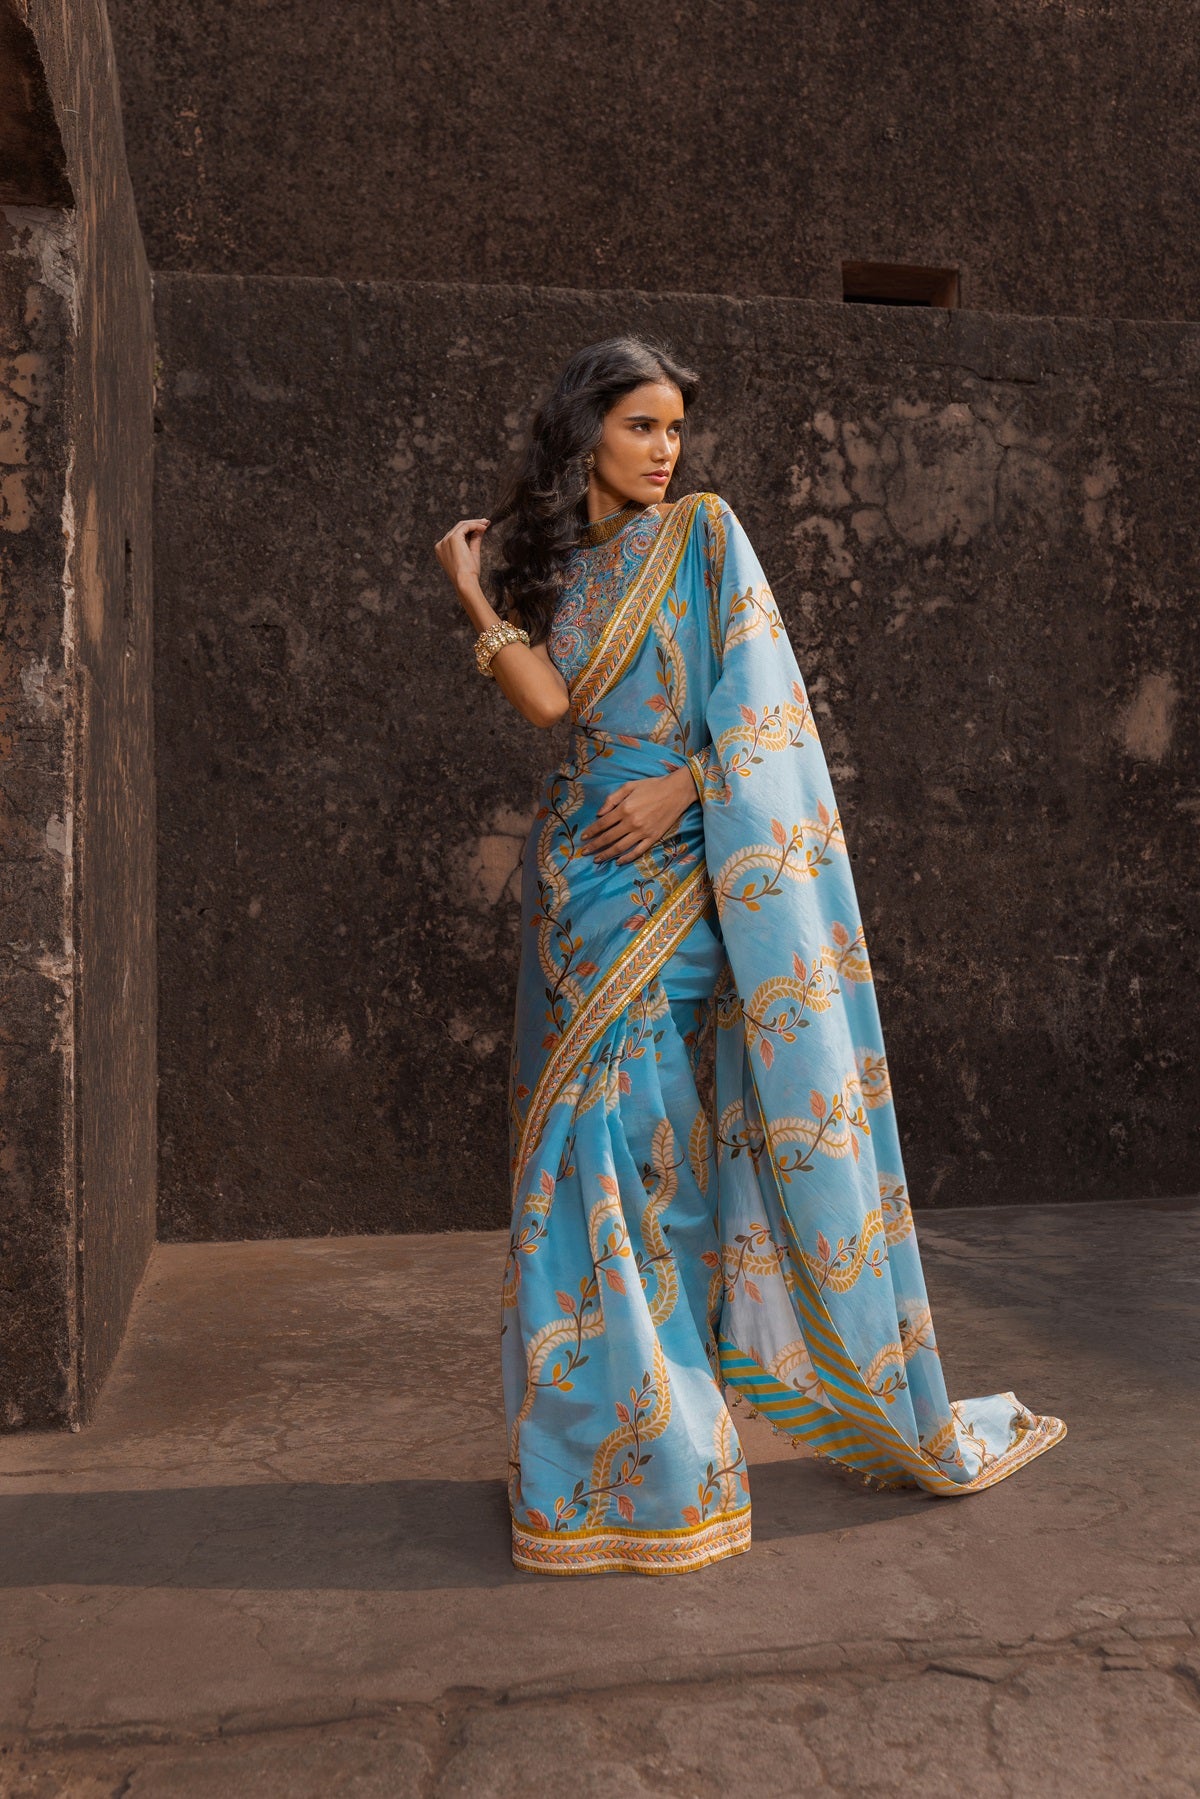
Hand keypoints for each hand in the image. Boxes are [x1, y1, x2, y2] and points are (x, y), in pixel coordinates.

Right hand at [434, 517, 488, 594]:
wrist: (465, 582)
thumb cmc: (468, 575)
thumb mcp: (472, 554)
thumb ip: (474, 541)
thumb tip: (480, 530)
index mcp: (442, 550)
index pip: (456, 535)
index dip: (469, 529)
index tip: (481, 527)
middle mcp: (441, 544)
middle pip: (458, 528)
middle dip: (473, 524)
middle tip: (486, 522)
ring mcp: (446, 541)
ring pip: (461, 525)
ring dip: (475, 523)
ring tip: (486, 523)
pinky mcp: (453, 538)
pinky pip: (465, 526)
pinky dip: (475, 525)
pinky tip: (484, 528)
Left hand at [580, 768, 696, 864]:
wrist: (677, 791)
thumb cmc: (652, 786)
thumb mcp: (629, 786)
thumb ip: (612, 799)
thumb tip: (599, 814)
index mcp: (624, 809)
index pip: (602, 824)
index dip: (591, 832)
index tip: (583, 838)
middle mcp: (632, 822)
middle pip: (609, 838)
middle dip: (594, 846)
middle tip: (584, 852)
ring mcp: (643, 832)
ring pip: (620, 847)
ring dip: (607, 855)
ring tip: (597, 859)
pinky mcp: (653, 838)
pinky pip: (638, 851)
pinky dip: (627, 858)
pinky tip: (618, 861)